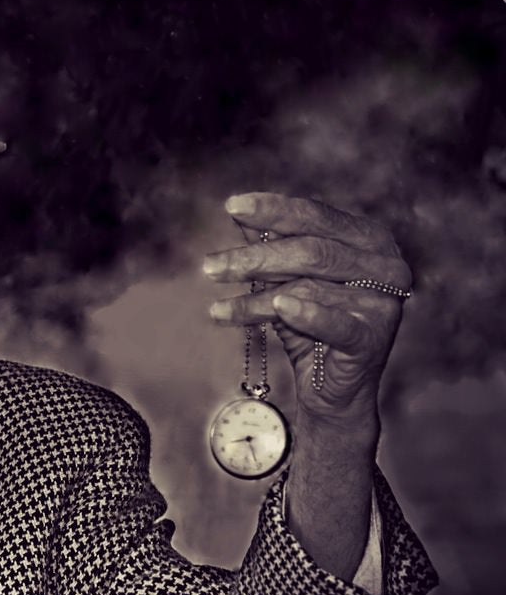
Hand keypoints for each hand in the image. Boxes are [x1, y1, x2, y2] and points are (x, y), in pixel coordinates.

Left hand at [203, 192, 410, 448]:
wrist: (331, 388)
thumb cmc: (309, 324)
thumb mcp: (285, 279)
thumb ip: (269, 243)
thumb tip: (238, 208)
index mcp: (368, 238)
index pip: (315, 216)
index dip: (273, 211)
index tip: (231, 206)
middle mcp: (384, 264)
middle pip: (310, 252)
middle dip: (254, 258)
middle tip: (209, 267)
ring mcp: (383, 302)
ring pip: (308, 288)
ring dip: (255, 299)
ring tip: (216, 308)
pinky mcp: (372, 338)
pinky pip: (334, 322)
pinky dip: (306, 315)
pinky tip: (278, 307)